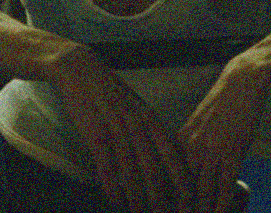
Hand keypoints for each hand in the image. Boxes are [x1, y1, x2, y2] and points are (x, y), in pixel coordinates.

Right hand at [50, 45, 194, 212]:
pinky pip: (107, 167)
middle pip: (154, 169)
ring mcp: (116, 130)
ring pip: (131, 172)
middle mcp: (137, 126)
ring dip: (137, 198)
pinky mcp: (95, 134)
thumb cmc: (109, 90)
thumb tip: (164, 152)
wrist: (81, 70)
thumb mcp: (136, 105)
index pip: (172, 154)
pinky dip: (112, 188)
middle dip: (162, 197)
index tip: (189, 198)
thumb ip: (149, 129)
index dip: (181, 178)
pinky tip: (116, 203)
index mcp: (149, 118)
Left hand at [179, 56, 270, 212]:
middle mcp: (191, 147)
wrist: (241, 82)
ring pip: (203, 190)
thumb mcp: (199, 124)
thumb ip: (191, 147)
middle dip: (181, 209)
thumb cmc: (222, 104)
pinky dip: (222, 204)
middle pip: (182, 188)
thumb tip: (189, 169)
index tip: (163, 210)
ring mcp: (211, 150)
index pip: (167, 177)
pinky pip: (225, 184)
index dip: (166, 198)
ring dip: (202, 210)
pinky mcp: (232, 151)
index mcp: (179, 141)